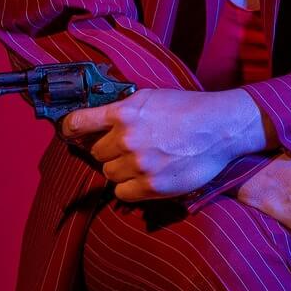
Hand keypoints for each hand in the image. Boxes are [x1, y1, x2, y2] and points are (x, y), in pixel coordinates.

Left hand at [58, 86, 265, 200]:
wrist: (221, 127)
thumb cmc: (188, 109)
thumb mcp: (150, 98)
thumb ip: (122, 110)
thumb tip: (96, 123)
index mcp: (123, 113)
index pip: (77, 123)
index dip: (69, 129)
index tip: (69, 133)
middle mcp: (127, 138)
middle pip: (96, 154)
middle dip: (109, 152)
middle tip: (128, 149)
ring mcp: (139, 164)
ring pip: (109, 174)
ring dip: (120, 170)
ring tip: (142, 163)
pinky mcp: (152, 186)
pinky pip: (123, 193)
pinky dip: (130, 188)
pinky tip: (144, 178)